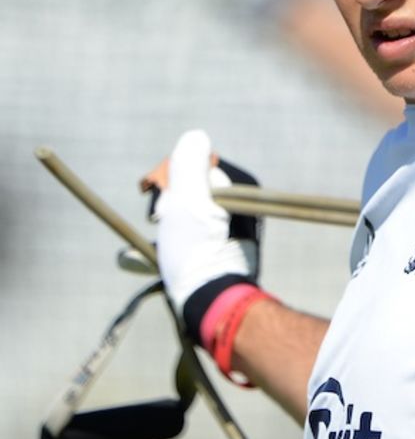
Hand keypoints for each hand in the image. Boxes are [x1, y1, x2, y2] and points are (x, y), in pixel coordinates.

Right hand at [147, 130, 261, 336]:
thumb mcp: (188, 203)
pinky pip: (192, 226)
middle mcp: (241, 200)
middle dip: (168, 197)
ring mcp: (233, 221)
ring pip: (187, 206)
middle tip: (160, 219)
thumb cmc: (196, 253)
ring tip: (165, 237)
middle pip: (189, 184)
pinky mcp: (222, 241)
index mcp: (240, 185)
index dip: (167, 174)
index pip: (192, 162)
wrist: (209, 301)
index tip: (149, 189)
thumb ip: (189, 166)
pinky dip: (175, 232)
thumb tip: (197, 137)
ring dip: (169, 216)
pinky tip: (167, 247)